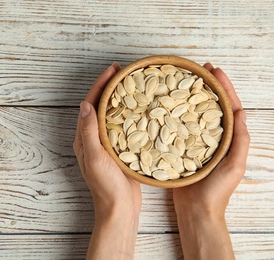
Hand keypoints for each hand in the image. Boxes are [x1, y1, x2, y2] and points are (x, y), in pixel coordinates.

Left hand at [73, 62, 141, 258]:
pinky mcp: (119, 150)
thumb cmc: (105, 186)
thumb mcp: (95, 158)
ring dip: (119, 98)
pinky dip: (128, 113)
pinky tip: (139, 108)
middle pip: (100, 106)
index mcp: (84, 138)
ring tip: (131, 84)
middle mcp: (93, 138)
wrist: (119, 208)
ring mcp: (106, 144)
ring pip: (111, 114)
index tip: (112, 70)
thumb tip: (85, 105)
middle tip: (122, 71)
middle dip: (109, 87)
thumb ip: (89, 132)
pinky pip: (122, 126)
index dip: (99, 85)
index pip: (90, 104)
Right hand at [173, 63, 249, 259]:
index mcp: (227, 138)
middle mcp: (212, 136)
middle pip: (211, 105)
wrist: (196, 210)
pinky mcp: (181, 148)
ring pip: (194, 114)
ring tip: (183, 81)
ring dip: (191, 96)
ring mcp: (196, 141)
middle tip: (199, 69)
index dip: (223, 87)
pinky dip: (176, 114)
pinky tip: (167, 105)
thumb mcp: (234, 165)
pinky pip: (179, 127)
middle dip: (207, 86)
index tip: (214, 70)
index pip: (228, 106)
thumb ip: (239, 140)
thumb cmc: (217, 191)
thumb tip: (242, 112)